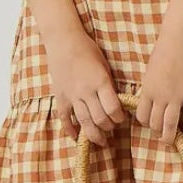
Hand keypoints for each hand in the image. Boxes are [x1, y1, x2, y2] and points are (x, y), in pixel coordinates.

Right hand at [44, 27, 125, 144]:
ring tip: (101, 141)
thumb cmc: (87, 50)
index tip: (121, 119)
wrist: (63, 41)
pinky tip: (76, 137)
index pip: (113, 109)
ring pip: (84, 122)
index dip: (119, 118)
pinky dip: (70, 130)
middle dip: (108, 128)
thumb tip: (115, 103)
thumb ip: (109, 85)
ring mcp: (72, 96)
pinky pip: (65, 118)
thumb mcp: (104, 65)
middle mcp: (86, 92)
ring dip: (94, 134)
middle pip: (100, 119)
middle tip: (112, 129)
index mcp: (100, 82)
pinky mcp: (60, 97)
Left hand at [135, 23, 182, 144]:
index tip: (149, 122)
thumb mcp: (151, 68)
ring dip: (170, 136)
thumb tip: (150, 96)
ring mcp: (176, 96)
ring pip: (170, 124)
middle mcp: (160, 96)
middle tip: (161, 133)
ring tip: (172, 141)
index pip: (141, 115)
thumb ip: (150, 85)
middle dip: (157, 130)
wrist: (180, 37)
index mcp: (148, 89)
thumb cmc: (164, 48)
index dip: (144, 122)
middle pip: (155, 123)